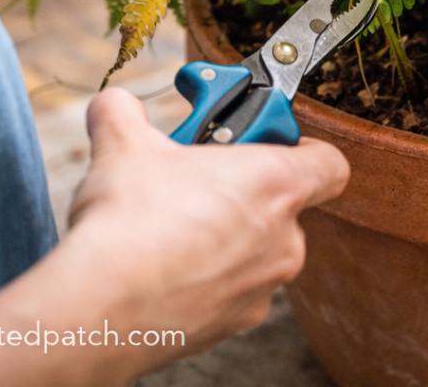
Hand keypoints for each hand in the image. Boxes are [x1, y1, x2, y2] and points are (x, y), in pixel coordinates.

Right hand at [68, 88, 348, 350]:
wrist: (96, 309)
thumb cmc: (129, 222)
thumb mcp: (124, 145)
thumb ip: (125, 112)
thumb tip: (115, 103)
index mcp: (276, 184)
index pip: (331, 163)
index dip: (304, 148)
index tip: (268, 142)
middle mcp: (284, 239)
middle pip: (285, 206)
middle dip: (245, 191)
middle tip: (200, 181)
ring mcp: (262, 288)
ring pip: (257, 250)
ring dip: (225, 235)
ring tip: (172, 226)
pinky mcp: (233, 325)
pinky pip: (232, 290)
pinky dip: (206, 278)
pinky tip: (163, 268)